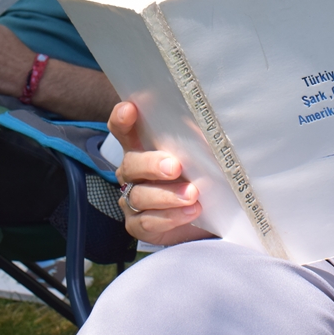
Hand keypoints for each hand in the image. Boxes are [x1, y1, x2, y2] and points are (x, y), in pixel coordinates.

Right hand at [109, 101, 212, 245]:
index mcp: (141, 149)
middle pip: (131, 164)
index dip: (122, 120)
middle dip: (152, 164)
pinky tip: (190, 212)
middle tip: (175, 167)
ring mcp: (131, 200)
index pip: (123, 131)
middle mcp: (131, 173)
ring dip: (167, 195)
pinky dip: (170, 217)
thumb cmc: (197, 179)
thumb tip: (211, 129)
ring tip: (192, 194)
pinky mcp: (137, 225)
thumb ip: (196, 144)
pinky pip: (147, 222)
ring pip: (140, 196)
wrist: (204, 219)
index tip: (130, 109)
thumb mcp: (198, 159)